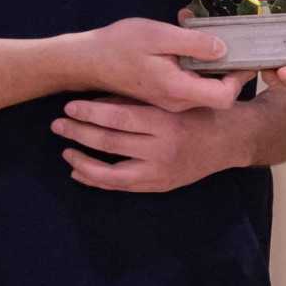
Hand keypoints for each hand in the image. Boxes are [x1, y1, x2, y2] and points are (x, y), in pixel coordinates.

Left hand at [53, 97, 246, 192]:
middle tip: (57, 124)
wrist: (229, 141)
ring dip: (82, 162)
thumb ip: (139, 100)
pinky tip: (79, 172)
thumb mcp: (172, 99)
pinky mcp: (159, 186)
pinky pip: (121, 186)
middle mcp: (162, 150)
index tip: (69, 106)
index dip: (90, 112)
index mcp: (166, 122)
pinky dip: (97, 179)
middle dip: (79, 133)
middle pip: (110, 143)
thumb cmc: (198, 112)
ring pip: (111, 173)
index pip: (120, 118)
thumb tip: (96, 100)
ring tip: (65, 151)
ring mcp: (159, 172)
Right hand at [67, 18, 243, 111]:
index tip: (244, 55)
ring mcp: (171, 101)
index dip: (240, 78)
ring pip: (204, 86)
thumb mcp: (159, 36)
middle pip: (219, 92)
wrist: (87, 61)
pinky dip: (194, 64)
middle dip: (227, 64)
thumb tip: (224, 48)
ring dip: (208, 61)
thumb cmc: (119, 46)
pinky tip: (182, 41)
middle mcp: (178, 102)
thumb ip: (194, 44)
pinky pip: (190, 83)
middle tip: (225, 37)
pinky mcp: (165, 95)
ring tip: (198, 33)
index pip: (225, 96)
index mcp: (178, 89)